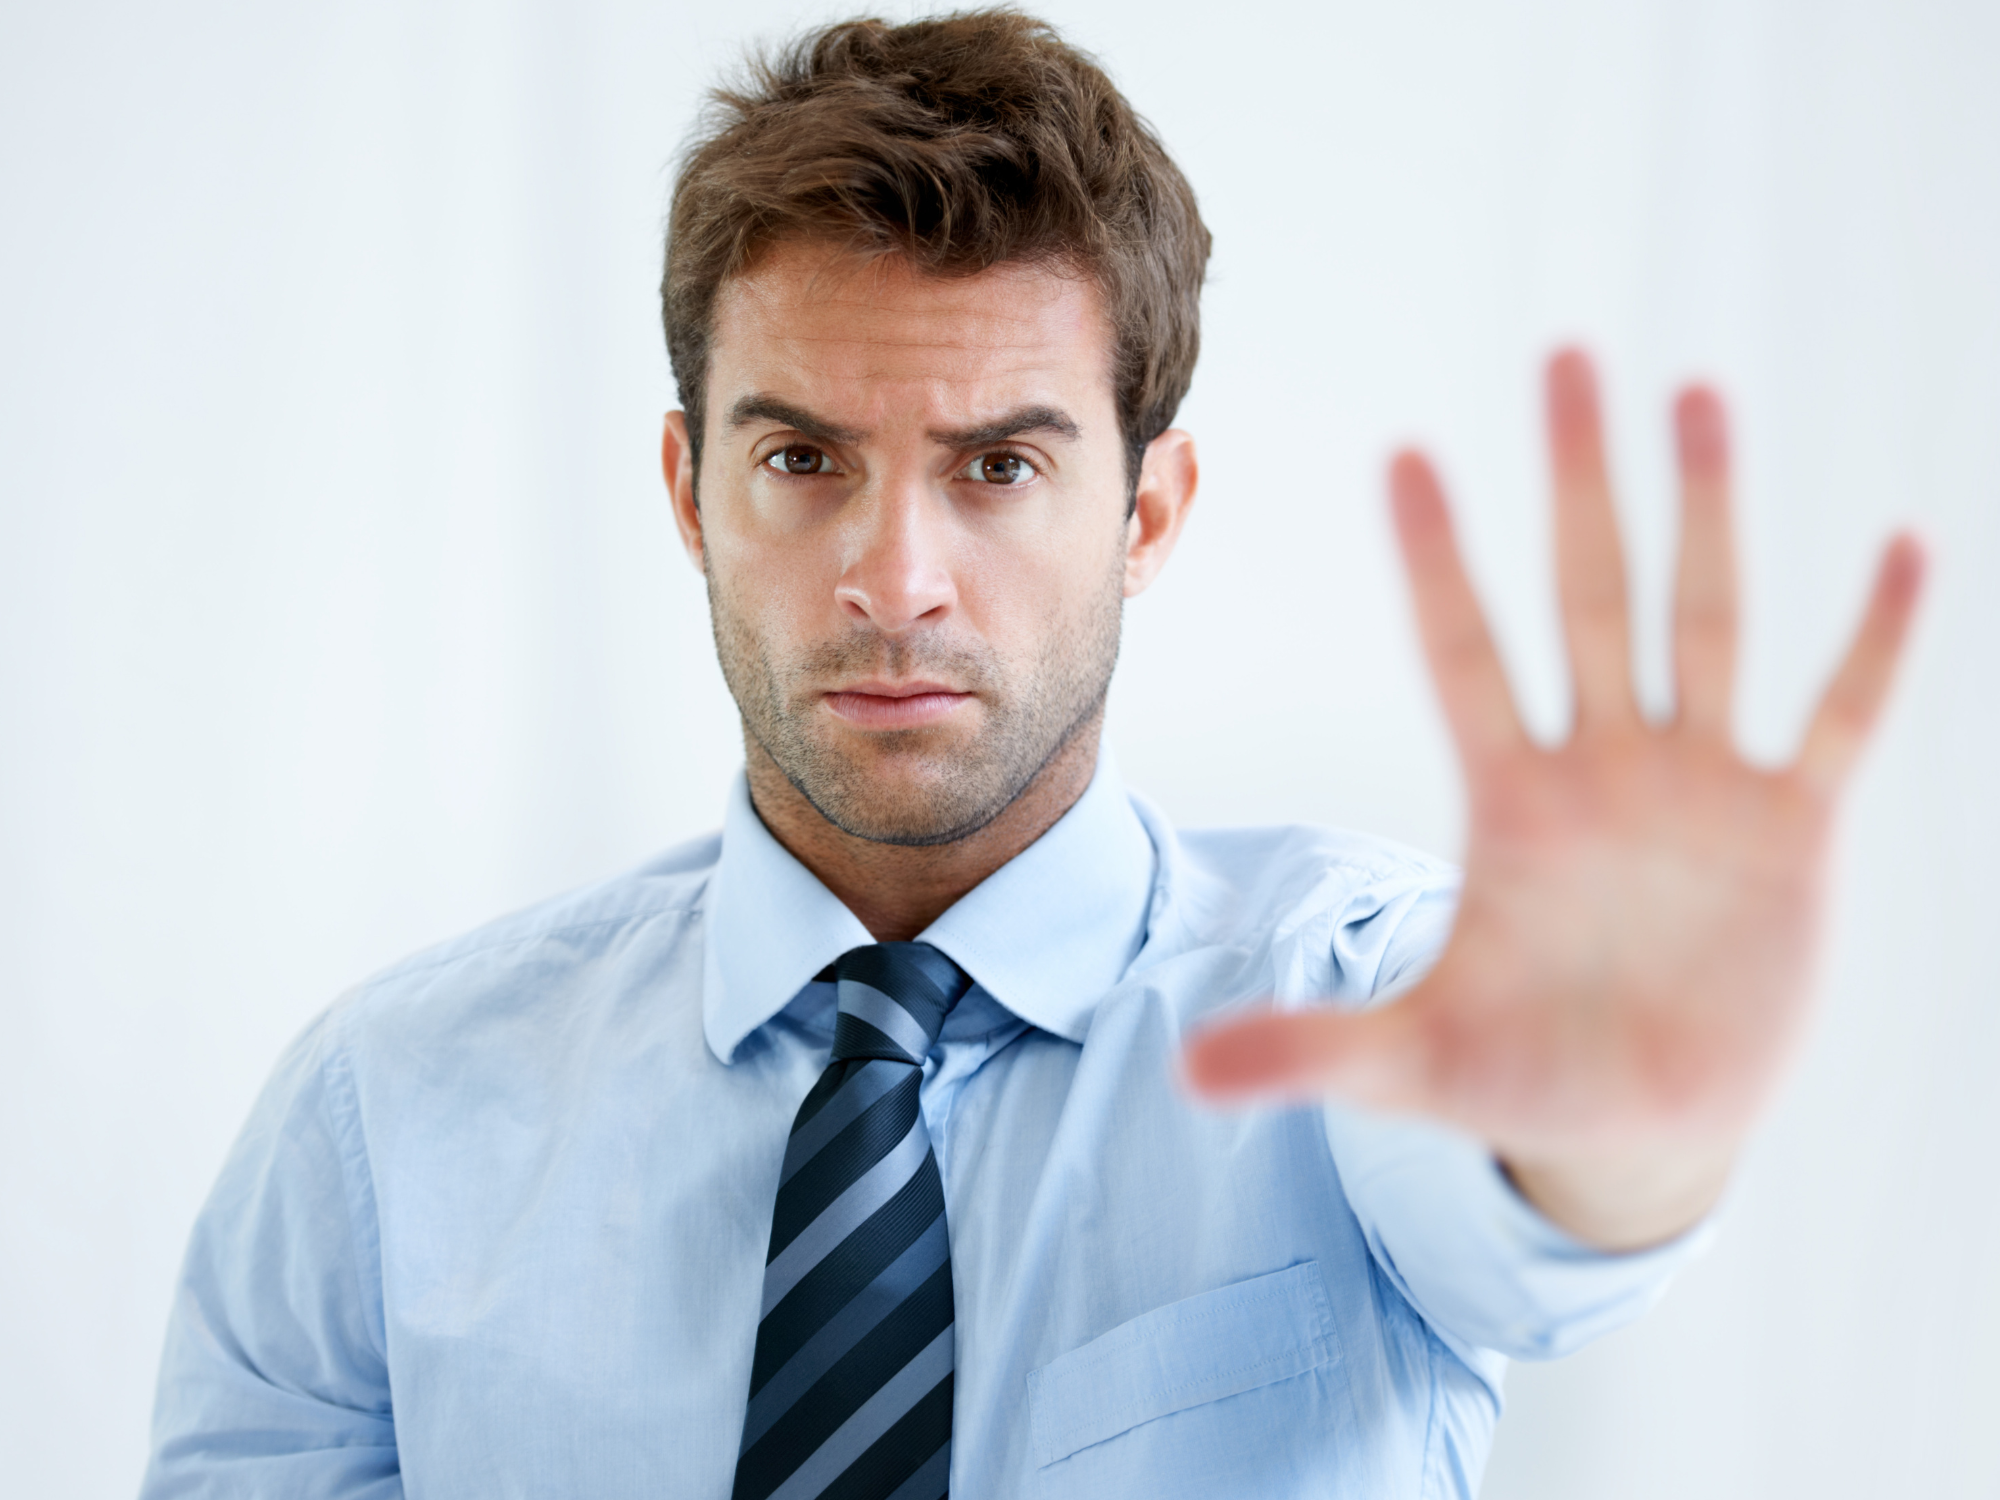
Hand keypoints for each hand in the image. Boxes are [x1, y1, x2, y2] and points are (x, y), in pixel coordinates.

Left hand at [1182, 350, 1924, 1249]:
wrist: (1631, 1122)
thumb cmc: (1515, 1073)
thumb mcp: (1410, 1063)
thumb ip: (1308, 1051)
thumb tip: (1183, 1076)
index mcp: (1507, 801)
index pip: (1462, 654)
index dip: (1438, 562)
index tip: (1403, 454)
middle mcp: (1603, 766)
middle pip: (1587, 597)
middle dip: (1576, 483)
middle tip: (1562, 356)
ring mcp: (1701, 787)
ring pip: (1705, 622)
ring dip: (1707, 515)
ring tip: (1696, 394)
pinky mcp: (1792, 833)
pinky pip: (1840, 719)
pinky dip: (1873, 644)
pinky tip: (1905, 550)